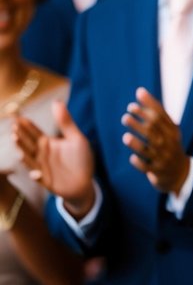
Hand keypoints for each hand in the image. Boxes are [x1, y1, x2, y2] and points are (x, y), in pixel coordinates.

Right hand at [14, 101, 95, 215]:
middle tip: (14, 128)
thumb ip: (65, 122)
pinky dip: (36, 176)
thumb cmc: (81, 159)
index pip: (33, 132)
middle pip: (28, 144)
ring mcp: (42, 168)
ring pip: (29, 160)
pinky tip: (36, 173)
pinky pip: (39, 179)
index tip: (18, 117)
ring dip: (23, 154)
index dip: (26, 125)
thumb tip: (56, 101)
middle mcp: (41, 155)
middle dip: (21, 137)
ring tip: (18, 147)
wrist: (85, 183)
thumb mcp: (76, 138)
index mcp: (47, 143)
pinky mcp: (47, 181)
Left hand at [122, 88, 189, 194]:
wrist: (180, 172)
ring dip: (136, 142)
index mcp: (172, 131)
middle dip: (139, 123)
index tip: (132, 106)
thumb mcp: (168, 128)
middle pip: (152, 130)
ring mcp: (163, 158)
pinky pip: (147, 166)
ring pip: (148, 149)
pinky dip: (139, 162)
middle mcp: (168, 143)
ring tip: (126, 136)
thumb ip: (156, 110)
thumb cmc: (169, 144)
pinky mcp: (157, 171)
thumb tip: (140, 91)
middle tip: (126, 116)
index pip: (159, 117)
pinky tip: (132, 157)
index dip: (144, 111)